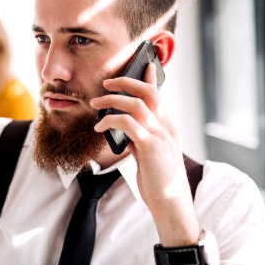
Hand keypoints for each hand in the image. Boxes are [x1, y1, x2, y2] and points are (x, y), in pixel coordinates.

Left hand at [90, 64, 199, 246]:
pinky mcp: (151, 146)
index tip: (145, 64)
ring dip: (113, 100)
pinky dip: (111, 120)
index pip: (159, 95)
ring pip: (137, 104)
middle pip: (148, 92)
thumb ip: (139, 136)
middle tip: (106, 82)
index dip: (151, 78)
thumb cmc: (156, 176)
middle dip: (126, 82)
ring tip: (96, 104)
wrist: (168, 200)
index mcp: (166, 125)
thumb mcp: (148, 151)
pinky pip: (128, 124)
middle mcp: (166, 126)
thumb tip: (122, 128)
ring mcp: (160, 135)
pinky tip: (99, 126)